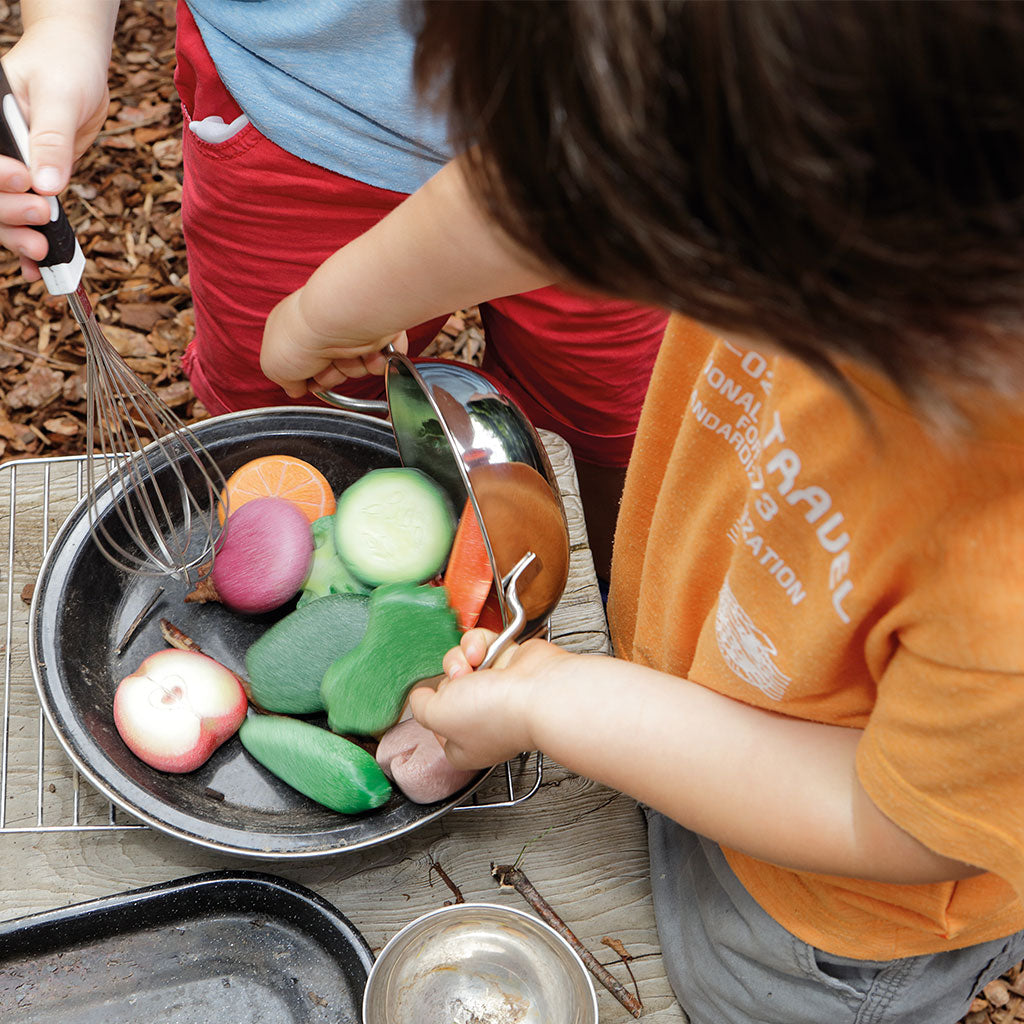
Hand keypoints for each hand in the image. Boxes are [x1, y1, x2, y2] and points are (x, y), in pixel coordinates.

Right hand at [0, 12, 113, 276]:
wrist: (78, 69)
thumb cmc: (64, 68)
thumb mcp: (59, 96)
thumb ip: (52, 138)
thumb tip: (48, 183)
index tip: (25, 181)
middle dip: (8, 211)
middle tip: (42, 215)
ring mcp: (7, 171)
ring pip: (0, 213)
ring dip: (17, 235)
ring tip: (43, 252)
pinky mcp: (30, 187)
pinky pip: (24, 219)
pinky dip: (31, 242)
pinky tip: (42, 267)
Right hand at [260, 287, 408, 397]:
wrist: (337, 320)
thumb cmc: (301, 336)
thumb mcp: (272, 366)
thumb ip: (283, 381)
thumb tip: (295, 389)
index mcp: (295, 330)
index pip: (304, 365)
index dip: (307, 379)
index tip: (307, 379)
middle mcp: (325, 327)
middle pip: (332, 371)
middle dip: (331, 376)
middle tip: (325, 367)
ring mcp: (352, 329)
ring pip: (356, 369)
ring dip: (351, 369)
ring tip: (344, 355)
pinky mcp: (378, 332)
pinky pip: (380, 361)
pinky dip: (374, 362)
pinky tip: (365, 351)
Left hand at [409, 631, 574, 769]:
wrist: (538, 690)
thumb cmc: (496, 713)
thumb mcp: (436, 717)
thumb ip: (420, 707)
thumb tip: (420, 696)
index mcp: (466, 744)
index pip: (437, 727)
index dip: (433, 712)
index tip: (434, 706)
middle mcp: (482, 719)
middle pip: (446, 688)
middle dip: (449, 678)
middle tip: (461, 683)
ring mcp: (496, 689)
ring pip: (461, 662)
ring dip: (462, 657)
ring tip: (475, 663)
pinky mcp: (508, 661)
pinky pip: (481, 643)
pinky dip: (480, 642)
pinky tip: (485, 651)